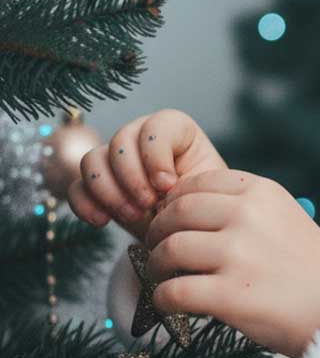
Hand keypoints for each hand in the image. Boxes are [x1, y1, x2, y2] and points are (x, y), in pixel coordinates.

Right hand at [67, 109, 227, 242]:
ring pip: (92, 160)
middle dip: (132, 177)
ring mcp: (115, 160)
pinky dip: (85, 204)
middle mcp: (141, 138)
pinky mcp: (97, 186)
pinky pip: (76, 187)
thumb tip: (163, 187)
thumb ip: (189, 182)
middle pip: (120, 141)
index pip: (156, 126)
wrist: (188, 232)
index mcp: (176, 131)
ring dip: (109, 191)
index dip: (156, 155)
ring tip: (133, 216)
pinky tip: (102, 221)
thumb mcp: (206, 192)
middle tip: (148, 205)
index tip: (168, 185)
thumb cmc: (203, 206)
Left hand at [143, 168, 319, 357]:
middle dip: (158, 232)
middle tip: (157, 249)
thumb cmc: (313, 270)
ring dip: (157, 266)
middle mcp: (248, 216)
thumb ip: (246, 208)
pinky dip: (163, 299)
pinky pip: (172, 292)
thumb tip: (185, 210)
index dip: (175, 202)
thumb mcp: (287, 218)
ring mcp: (238, 255)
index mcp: (263, 192)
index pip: (198, 183)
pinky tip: (170, 304)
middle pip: (176, 213)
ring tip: (164, 277)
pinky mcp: (229, 295)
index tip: (172, 220)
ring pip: (169, 250)